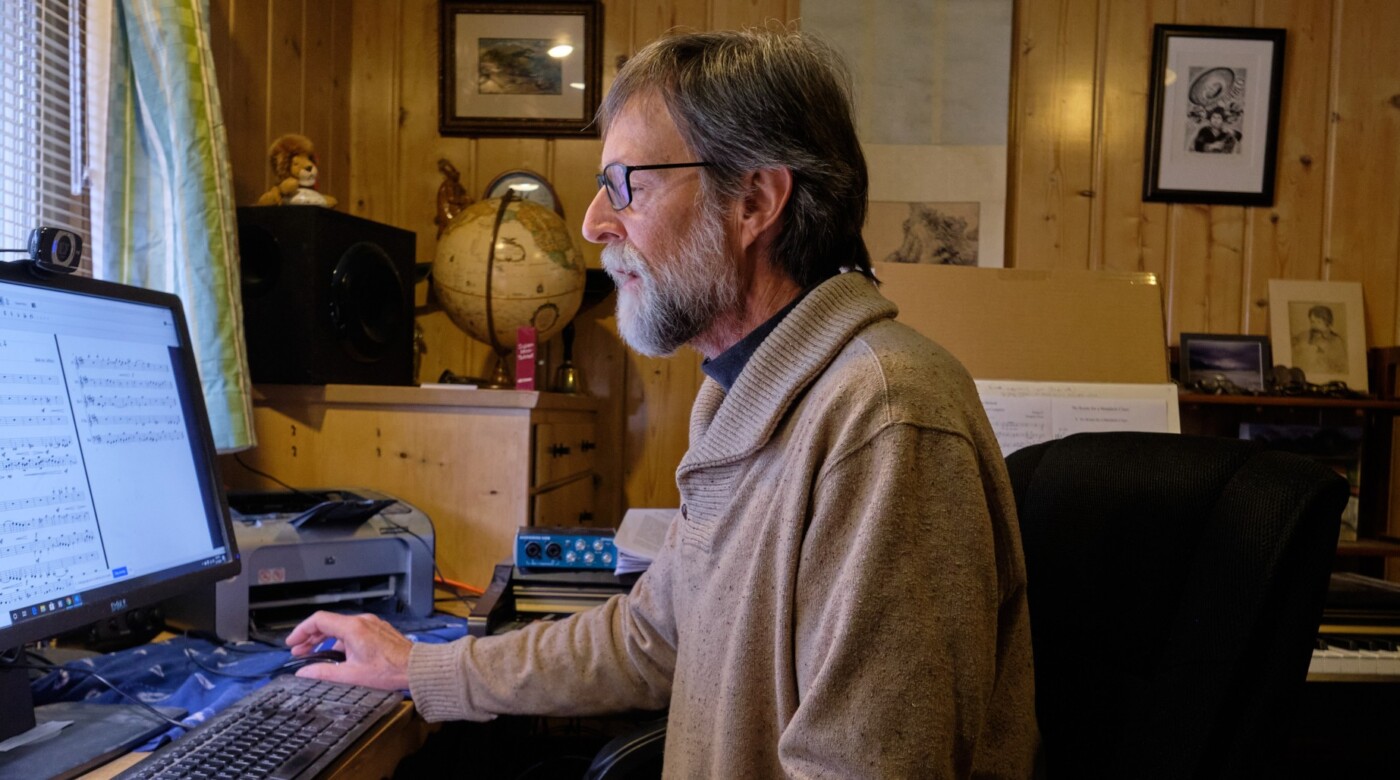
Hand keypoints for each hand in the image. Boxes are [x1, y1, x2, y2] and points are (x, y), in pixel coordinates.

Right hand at [284, 611, 412, 690]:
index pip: (318, 620)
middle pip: (328, 623)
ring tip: (316, 653)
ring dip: (326, 639)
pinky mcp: (378, 630)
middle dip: (311, 636)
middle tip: (300, 650)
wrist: (415, 668)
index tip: (292, 643)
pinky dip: (340, 639)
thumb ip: (323, 673)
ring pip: (341, 627)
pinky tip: (338, 654)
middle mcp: (362, 621)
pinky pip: (353, 630)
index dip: (301, 631)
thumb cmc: (389, 670)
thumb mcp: (350, 675)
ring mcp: (372, 624)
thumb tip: (304, 674)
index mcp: (353, 628)